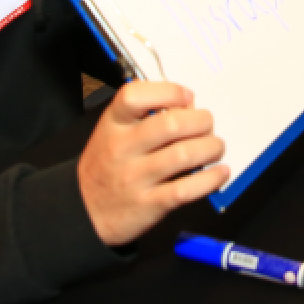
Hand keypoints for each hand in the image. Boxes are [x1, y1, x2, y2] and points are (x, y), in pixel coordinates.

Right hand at [76, 82, 227, 246]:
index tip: (187, 97)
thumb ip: (144, 116)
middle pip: (170, 124)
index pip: (135, 95)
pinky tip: (219, 172)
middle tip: (207, 125)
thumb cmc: (106, 167)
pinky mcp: (149, 204)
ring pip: (183, 155)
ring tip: (215, 148)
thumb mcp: (113, 132)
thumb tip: (189, 106)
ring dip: (211, 148)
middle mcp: (123, 148)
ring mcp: (135, 178)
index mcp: (113, 124)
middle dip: (201, 121)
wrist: (85, 211)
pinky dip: (210, 179)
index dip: (169, 91)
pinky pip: (186, 189)